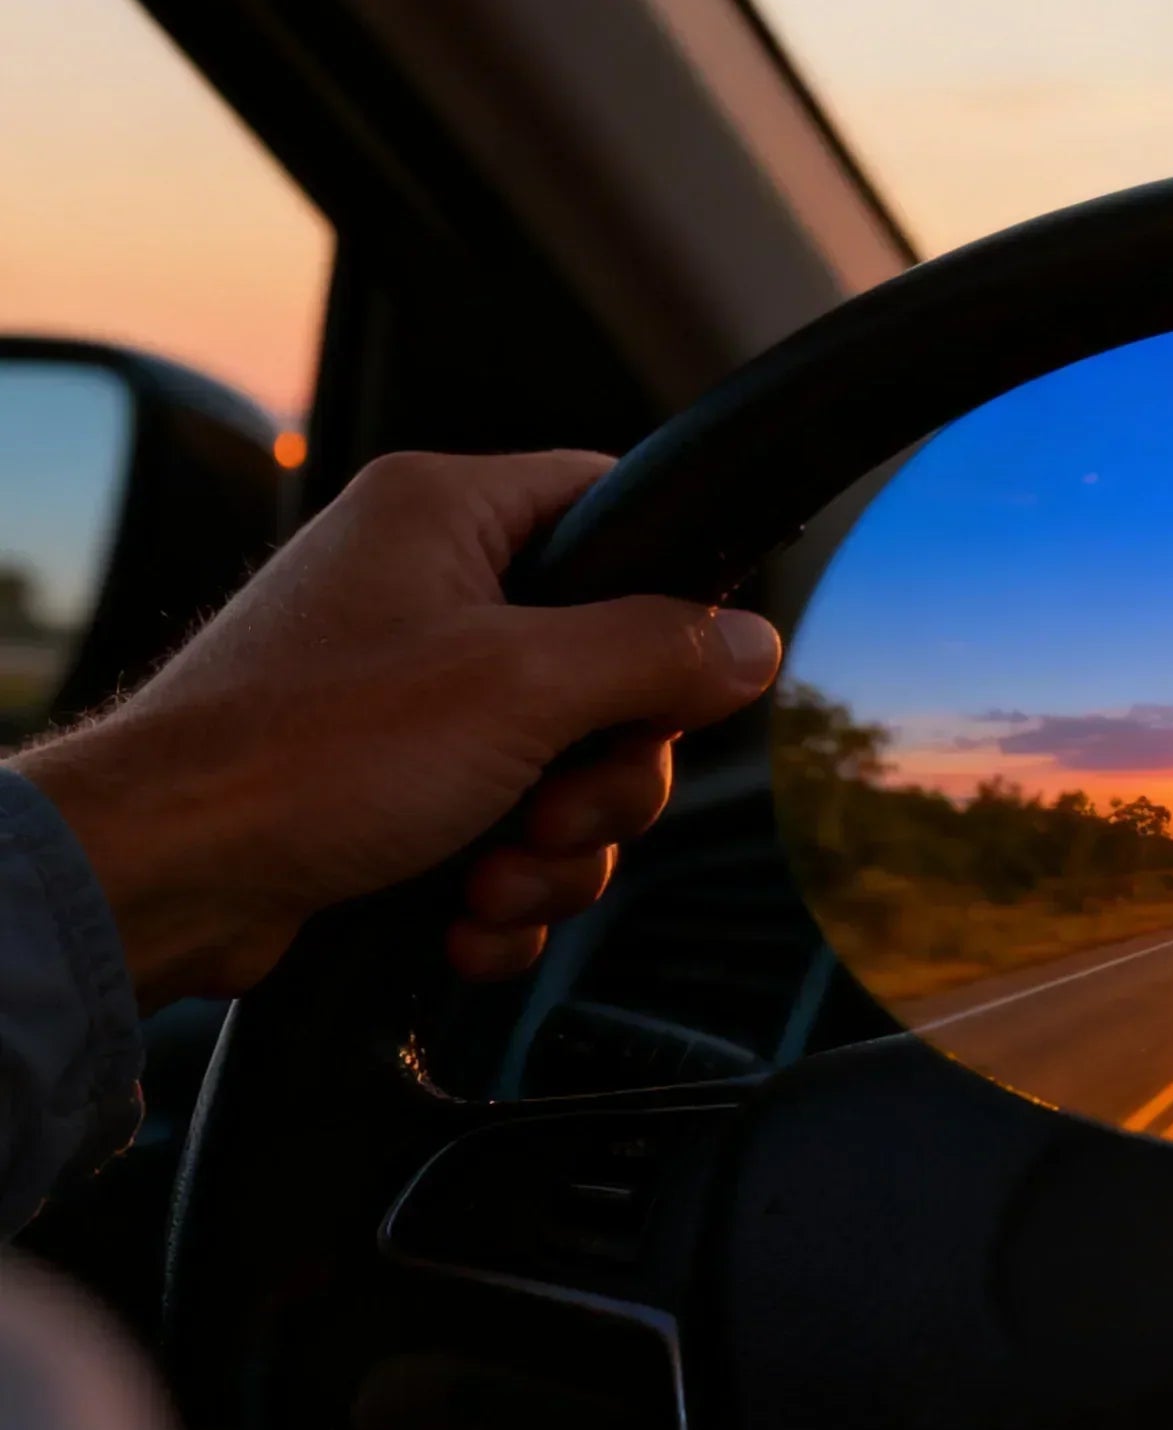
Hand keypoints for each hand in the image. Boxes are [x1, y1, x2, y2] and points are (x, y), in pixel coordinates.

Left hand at [8, 450, 781, 1004]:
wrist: (161, 881)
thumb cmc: (304, 755)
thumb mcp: (523, 686)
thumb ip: (659, 653)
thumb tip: (755, 643)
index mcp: (448, 517)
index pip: (615, 509)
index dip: (669, 596)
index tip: (675, 675)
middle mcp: (426, 594)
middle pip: (612, 672)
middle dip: (604, 776)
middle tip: (555, 808)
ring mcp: (409, 701)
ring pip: (567, 773)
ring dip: (555, 852)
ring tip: (489, 879)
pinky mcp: (391, 794)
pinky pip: (508, 840)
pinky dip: (503, 893)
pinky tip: (460, 919)